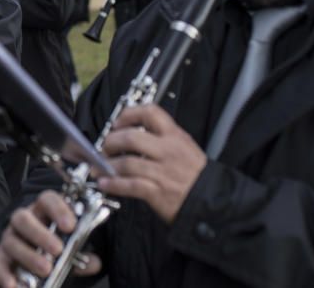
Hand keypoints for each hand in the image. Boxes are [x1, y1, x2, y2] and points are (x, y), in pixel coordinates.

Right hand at [0, 190, 101, 287]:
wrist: (39, 255)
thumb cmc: (58, 244)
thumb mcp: (73, 246)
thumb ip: (82, 254)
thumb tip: (94, 262)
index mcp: (43, 210)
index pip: (48, 200)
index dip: (58, 210)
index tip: (71, 226)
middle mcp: (23, 220)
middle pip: (23, 218)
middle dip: (40, 234)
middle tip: (58, 249)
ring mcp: (10, 237)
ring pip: (11, 241)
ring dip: (28, 256)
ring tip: (46, 270)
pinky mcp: (1, 256)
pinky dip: (5, 275)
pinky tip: (15, 286)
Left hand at [98, 104, 205, 224]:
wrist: (214, 201)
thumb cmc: (196, 175)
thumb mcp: (185, 147)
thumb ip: (162, 138)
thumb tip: (131, 132)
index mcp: (176, 136)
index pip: (150, 113)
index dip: (128, 114)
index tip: (117, 123)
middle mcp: (168, 151)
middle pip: (131, 137)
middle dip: (111, 141)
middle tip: (105, 147)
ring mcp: (163, 172)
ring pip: (127, 162)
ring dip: (107, 165)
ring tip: (98, 167)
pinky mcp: (158, 192)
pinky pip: (130, 185)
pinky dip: (113, 184)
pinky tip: (104, 183)